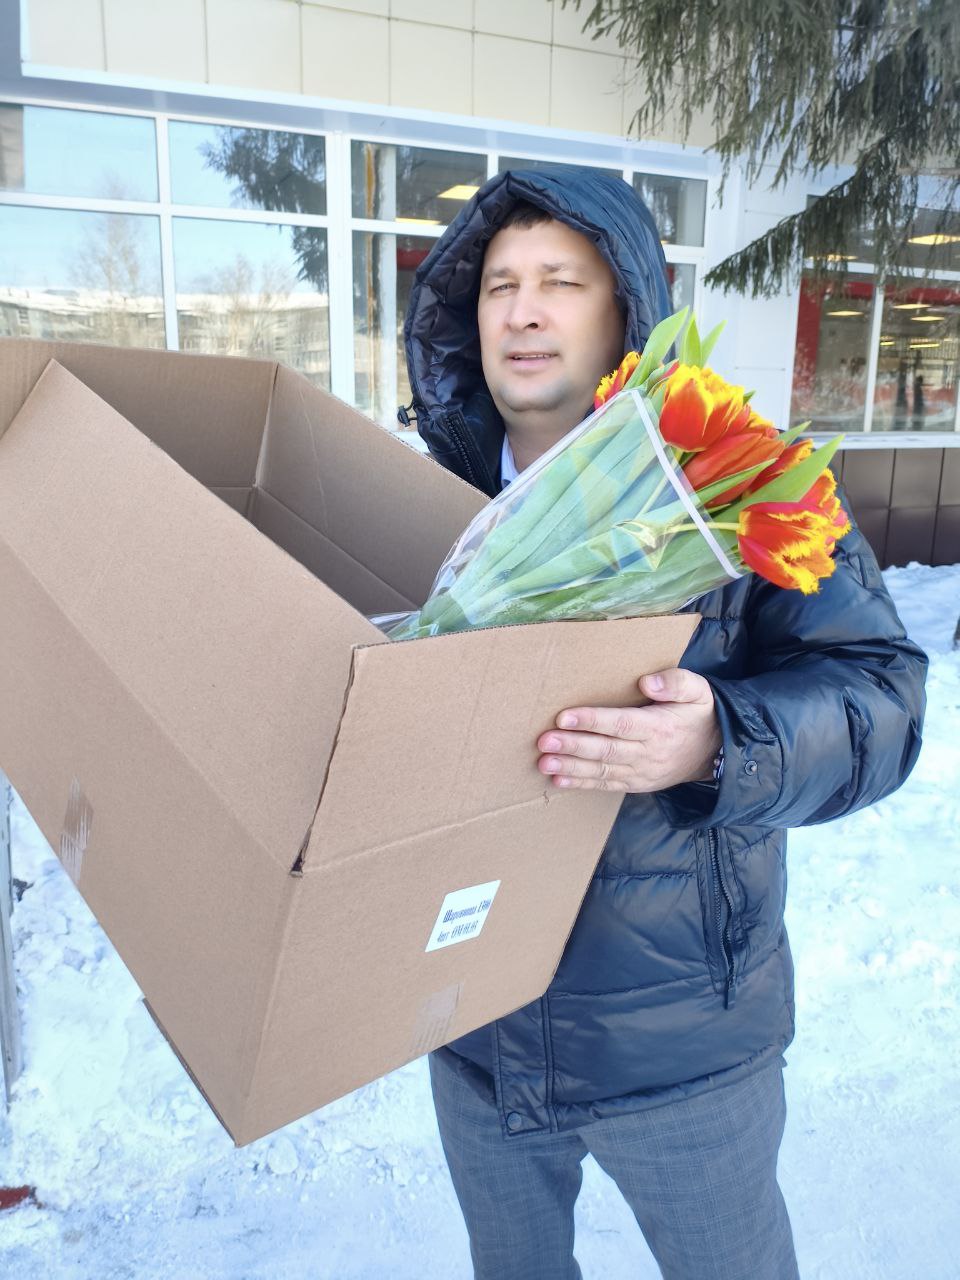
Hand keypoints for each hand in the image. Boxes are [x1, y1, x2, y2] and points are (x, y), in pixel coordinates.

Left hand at [537, 668, 721, 792]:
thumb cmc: (699, 714)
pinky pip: (607, 785)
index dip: (592, 721)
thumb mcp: (699, 690)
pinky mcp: (636, 783)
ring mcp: (641, 772)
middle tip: (544, 742)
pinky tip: (558, 780)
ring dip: (571, 767)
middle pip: (606, 749)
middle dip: (573, 746)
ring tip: (544, 763)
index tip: (563, 717)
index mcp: (660, 727)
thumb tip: (647, 682)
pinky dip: (582, 784)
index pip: (622, 723)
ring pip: (602, 770)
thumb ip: (676, 682)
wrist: (716, 752)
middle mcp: (649, 752)